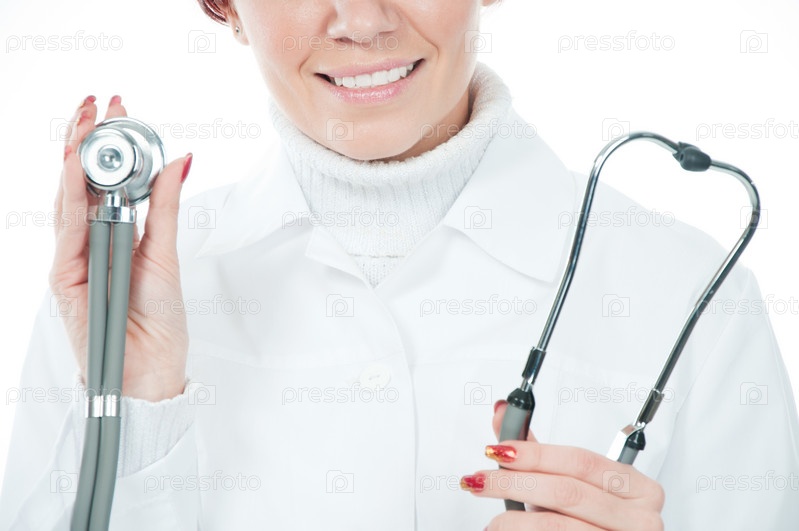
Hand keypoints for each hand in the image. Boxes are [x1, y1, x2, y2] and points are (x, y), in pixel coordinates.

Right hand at [50, 95, 192, 401]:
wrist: (152, 369)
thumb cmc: (158, 319)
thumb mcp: (166, 252)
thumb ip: (164, 207)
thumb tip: (179, 161)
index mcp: (113, 234)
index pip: (104, 179)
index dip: (108, 143)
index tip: (119, 109)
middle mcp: (89, 242)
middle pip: (80, 181)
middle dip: (86, 138)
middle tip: (98, 101)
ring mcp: (73, 258)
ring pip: (67, 198)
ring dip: (73, 156)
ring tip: (85, 119)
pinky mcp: (65, 278)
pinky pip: (66, 231)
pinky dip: (70, 197)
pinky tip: (74, 166)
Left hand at [459, 401, 664, 529]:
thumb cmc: (589, 521)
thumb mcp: (570, 484)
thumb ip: (537, 453)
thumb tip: (502, 411)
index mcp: (638, 488)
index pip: (581, 461)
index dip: (535, 454)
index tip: (499, 450)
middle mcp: (640, 518)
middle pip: (566, 492)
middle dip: (514, 483)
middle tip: (480, 481)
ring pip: (556, 524)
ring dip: (513, 520)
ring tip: (494, 520)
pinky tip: (506, 530)